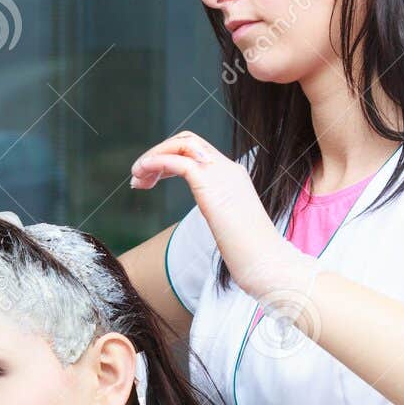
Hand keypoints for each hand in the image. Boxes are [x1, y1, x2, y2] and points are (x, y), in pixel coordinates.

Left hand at [129, 130, 283, 296]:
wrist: (266, 263)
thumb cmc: (251, 255)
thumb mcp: (231, 226)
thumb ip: (221, 214)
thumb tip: (217, 224)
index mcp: (233, 176)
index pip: (197, 151)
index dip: (169, 159)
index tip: (150, 181)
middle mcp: (227, 169)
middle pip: (187, 141)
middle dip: (158, 153)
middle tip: (138, 179)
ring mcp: (220, 174)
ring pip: (181, 145)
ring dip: (152, 157)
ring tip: (136, 180)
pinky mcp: (209, 185)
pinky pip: (177, 162)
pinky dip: (155, 164)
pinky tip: (143, 178)